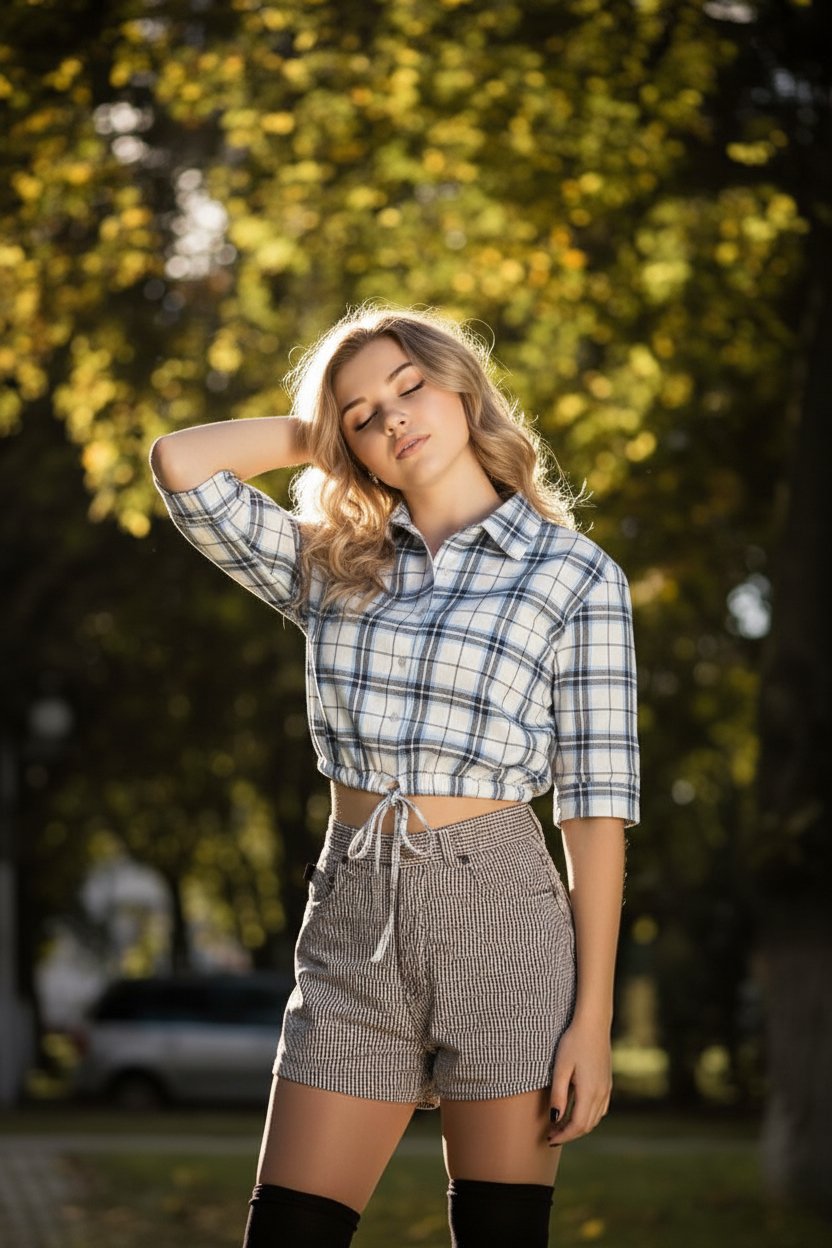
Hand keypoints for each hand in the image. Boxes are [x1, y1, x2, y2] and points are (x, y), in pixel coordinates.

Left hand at [547, 1015, 612, 1145]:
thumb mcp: (560, 1068)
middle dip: (569, 1134)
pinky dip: (588, 1117)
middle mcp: (602, 1094)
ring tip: (560, 1126)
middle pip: (587, 1125)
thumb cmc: (573, 1042)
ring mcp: (607, 1089)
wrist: (593, 1024)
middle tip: (551, 1135)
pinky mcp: (607, 1083)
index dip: (564, 1136)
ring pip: (595, 1119)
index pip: (578, 1125)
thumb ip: (558, 1095)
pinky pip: (600, 1109)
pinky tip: (576, 1112)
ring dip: (579, 1127)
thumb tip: (554, 1119)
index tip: (549, 1139)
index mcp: (590, 1092)